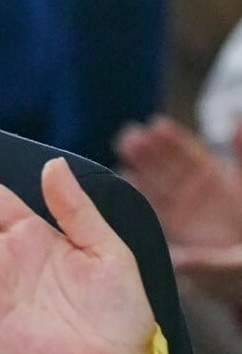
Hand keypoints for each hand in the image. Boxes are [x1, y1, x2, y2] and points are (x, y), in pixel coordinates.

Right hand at [116, 116, 241, 248]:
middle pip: (167, 166)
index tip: (157, 125)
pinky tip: (126, 178)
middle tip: (130, 134)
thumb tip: (236, 119)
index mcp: (219, 181)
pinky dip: (141, 194)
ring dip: (140, 166)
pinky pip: (155, 210)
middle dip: (148, 149)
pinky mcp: (177, 234)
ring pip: (157, 183)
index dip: (174, 138)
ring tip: (124, 147)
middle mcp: (197, 194)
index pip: (191, 153)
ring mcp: (185, 213)